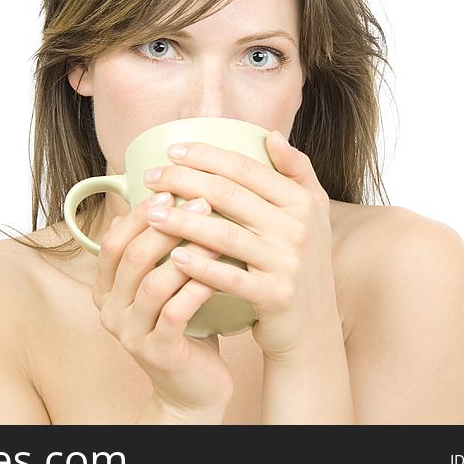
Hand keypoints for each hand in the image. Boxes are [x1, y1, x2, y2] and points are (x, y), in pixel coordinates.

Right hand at [93, 192, 233, 417]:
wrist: (192, 388)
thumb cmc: (183, 326)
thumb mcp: (162, 285)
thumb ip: (155, 251)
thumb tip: (162, 197)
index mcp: (105, 289)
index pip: (112, 242)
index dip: (139, 215)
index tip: (170, 191)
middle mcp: (110, 310)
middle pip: (131, 257)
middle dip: (166, 225)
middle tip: (201, 201)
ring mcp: (131, 333)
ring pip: (153, 283)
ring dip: (186, 252)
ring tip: (218, 231)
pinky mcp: (158, 352)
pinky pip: (177, 312)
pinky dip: (197, 286)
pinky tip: (221, 269)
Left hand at [142, 131, 340, 363]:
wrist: (314, 327)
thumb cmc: (303, 264)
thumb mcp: (313, 214)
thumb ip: (297, 171)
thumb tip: (270, 136)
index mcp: (302, 201)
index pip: (246, 168)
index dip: (207, 156)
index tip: (173, 151)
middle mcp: (298, 228)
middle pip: (229, 195)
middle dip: (184, 181)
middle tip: (150, 178)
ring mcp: (287, 263)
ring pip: (224, 234)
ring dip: (182, 221)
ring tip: (150, 213)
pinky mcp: (275, 296)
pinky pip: (229, 277)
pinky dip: (200, 265)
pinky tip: (173, 256)